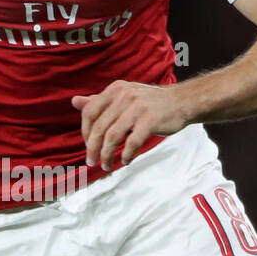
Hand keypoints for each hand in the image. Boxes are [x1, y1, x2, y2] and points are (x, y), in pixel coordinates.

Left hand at [71, 81, 186, 168]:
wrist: (182, 101)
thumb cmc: (150, 102)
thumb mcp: (123, 96)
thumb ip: (100, 101)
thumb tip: (74, 102)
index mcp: (115, 90)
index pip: (90, 112)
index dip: (85, 132)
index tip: (88, 145)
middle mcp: (124, 96)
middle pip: (99, 127)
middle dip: (93, 148)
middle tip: (92, 162)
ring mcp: (138, 107)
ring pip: (113, 136)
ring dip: (107, 155)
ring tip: (107, 165)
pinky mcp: (151, 120)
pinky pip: (132, 142)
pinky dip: (126, 154)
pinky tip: (126, 160)